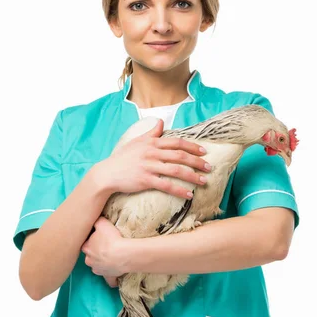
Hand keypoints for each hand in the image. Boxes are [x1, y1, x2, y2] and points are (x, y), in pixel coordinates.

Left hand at [81, 217, 128, 286]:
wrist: (122, 255)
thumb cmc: (111, 238)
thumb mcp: (102, 223)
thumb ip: (96, 221)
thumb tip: (95, 220)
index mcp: (86, 248)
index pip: (86, 244)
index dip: (93, 241)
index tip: (100, 239)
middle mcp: (89, 260)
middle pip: (91, 256)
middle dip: (96, 253)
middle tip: (106, 247)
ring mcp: (98, 270)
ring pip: (98, 266)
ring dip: (103, 263)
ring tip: (112, 257)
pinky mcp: (107, 276)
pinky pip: (108, 278)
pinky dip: (111, 276)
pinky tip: (115, 274)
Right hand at [96, 118, 210, 199]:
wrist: (107, 173)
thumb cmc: (123, 157)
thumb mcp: (136, 141)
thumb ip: (151, 133)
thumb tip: (160, 122)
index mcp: (151, 143)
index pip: (176, 142)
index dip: (192, 146)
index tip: (203, 151)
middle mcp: (152, 153)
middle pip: (180, 155)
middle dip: (197, 161)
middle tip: (209, 167)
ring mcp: (149, 166)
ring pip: (176, 170)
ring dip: (192, 176)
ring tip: (203, 181)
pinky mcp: (146, 180)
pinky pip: (166, 185)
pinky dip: (179, 190)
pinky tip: (189, 195)